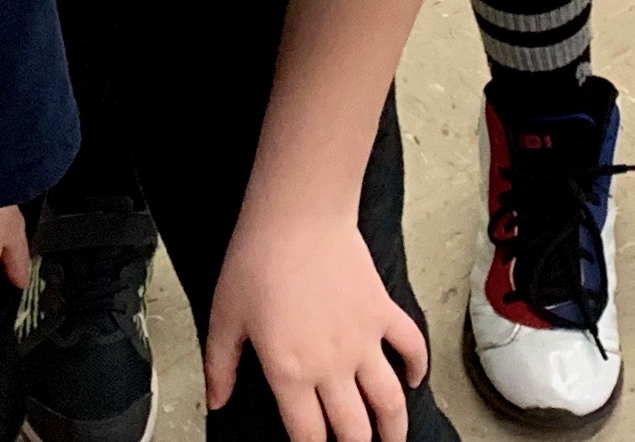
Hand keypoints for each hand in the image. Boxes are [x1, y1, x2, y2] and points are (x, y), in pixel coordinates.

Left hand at [204, 211, 426, 441]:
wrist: (295, 215)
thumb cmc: (256, 260)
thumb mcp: (225, 315)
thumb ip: (220, 366)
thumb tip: (217, 402)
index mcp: (290, 372)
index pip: (309, 436)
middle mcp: (332, 366)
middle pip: (354, 430)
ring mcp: (363, 341)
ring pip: (390, 403)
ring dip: (395, 429)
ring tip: (391, 439)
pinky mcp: (382, 312)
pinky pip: (412, 347)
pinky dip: (417, 368)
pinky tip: (411, 381)